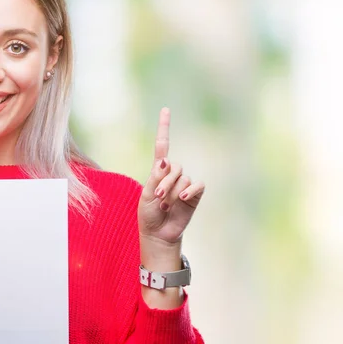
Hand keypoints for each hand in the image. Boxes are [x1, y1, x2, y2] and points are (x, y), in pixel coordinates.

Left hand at [138, 108, 204, 246]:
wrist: (158, 234)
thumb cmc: (149, 214)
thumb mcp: (146, 194)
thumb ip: (155, 176)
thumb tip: (165, 160)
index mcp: (158, 171)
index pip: (162, 145)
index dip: (164, 127)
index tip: (165, 110)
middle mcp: (172, 174)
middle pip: (173, 166)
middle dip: (164, 181)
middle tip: (157, 197)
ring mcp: (184, 183)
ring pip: (182, 177)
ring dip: (172, 190)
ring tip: (165, 205)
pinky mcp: (195, 194)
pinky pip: (196, 184)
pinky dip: (189, 190)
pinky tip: (182, 198)